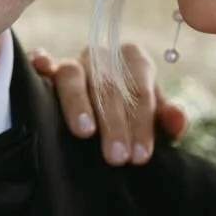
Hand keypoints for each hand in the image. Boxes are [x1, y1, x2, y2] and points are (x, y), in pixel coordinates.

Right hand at [30, 44, 187, 163]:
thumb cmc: (134, 120)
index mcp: (134, 61)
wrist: (113, 118)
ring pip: (72, 75)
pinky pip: (41, 62)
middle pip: (108, 85)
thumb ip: (169, 121)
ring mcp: (73, 63)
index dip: (141, 124)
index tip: (140, 156)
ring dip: (78, 104)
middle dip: (113, 124)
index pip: (140, 90)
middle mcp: (103, 57)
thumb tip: (176, 120)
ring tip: (84, 132)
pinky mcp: (48, 71)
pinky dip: (39, 63)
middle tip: (117, 158)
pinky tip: (39, 67)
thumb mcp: (155, 123)